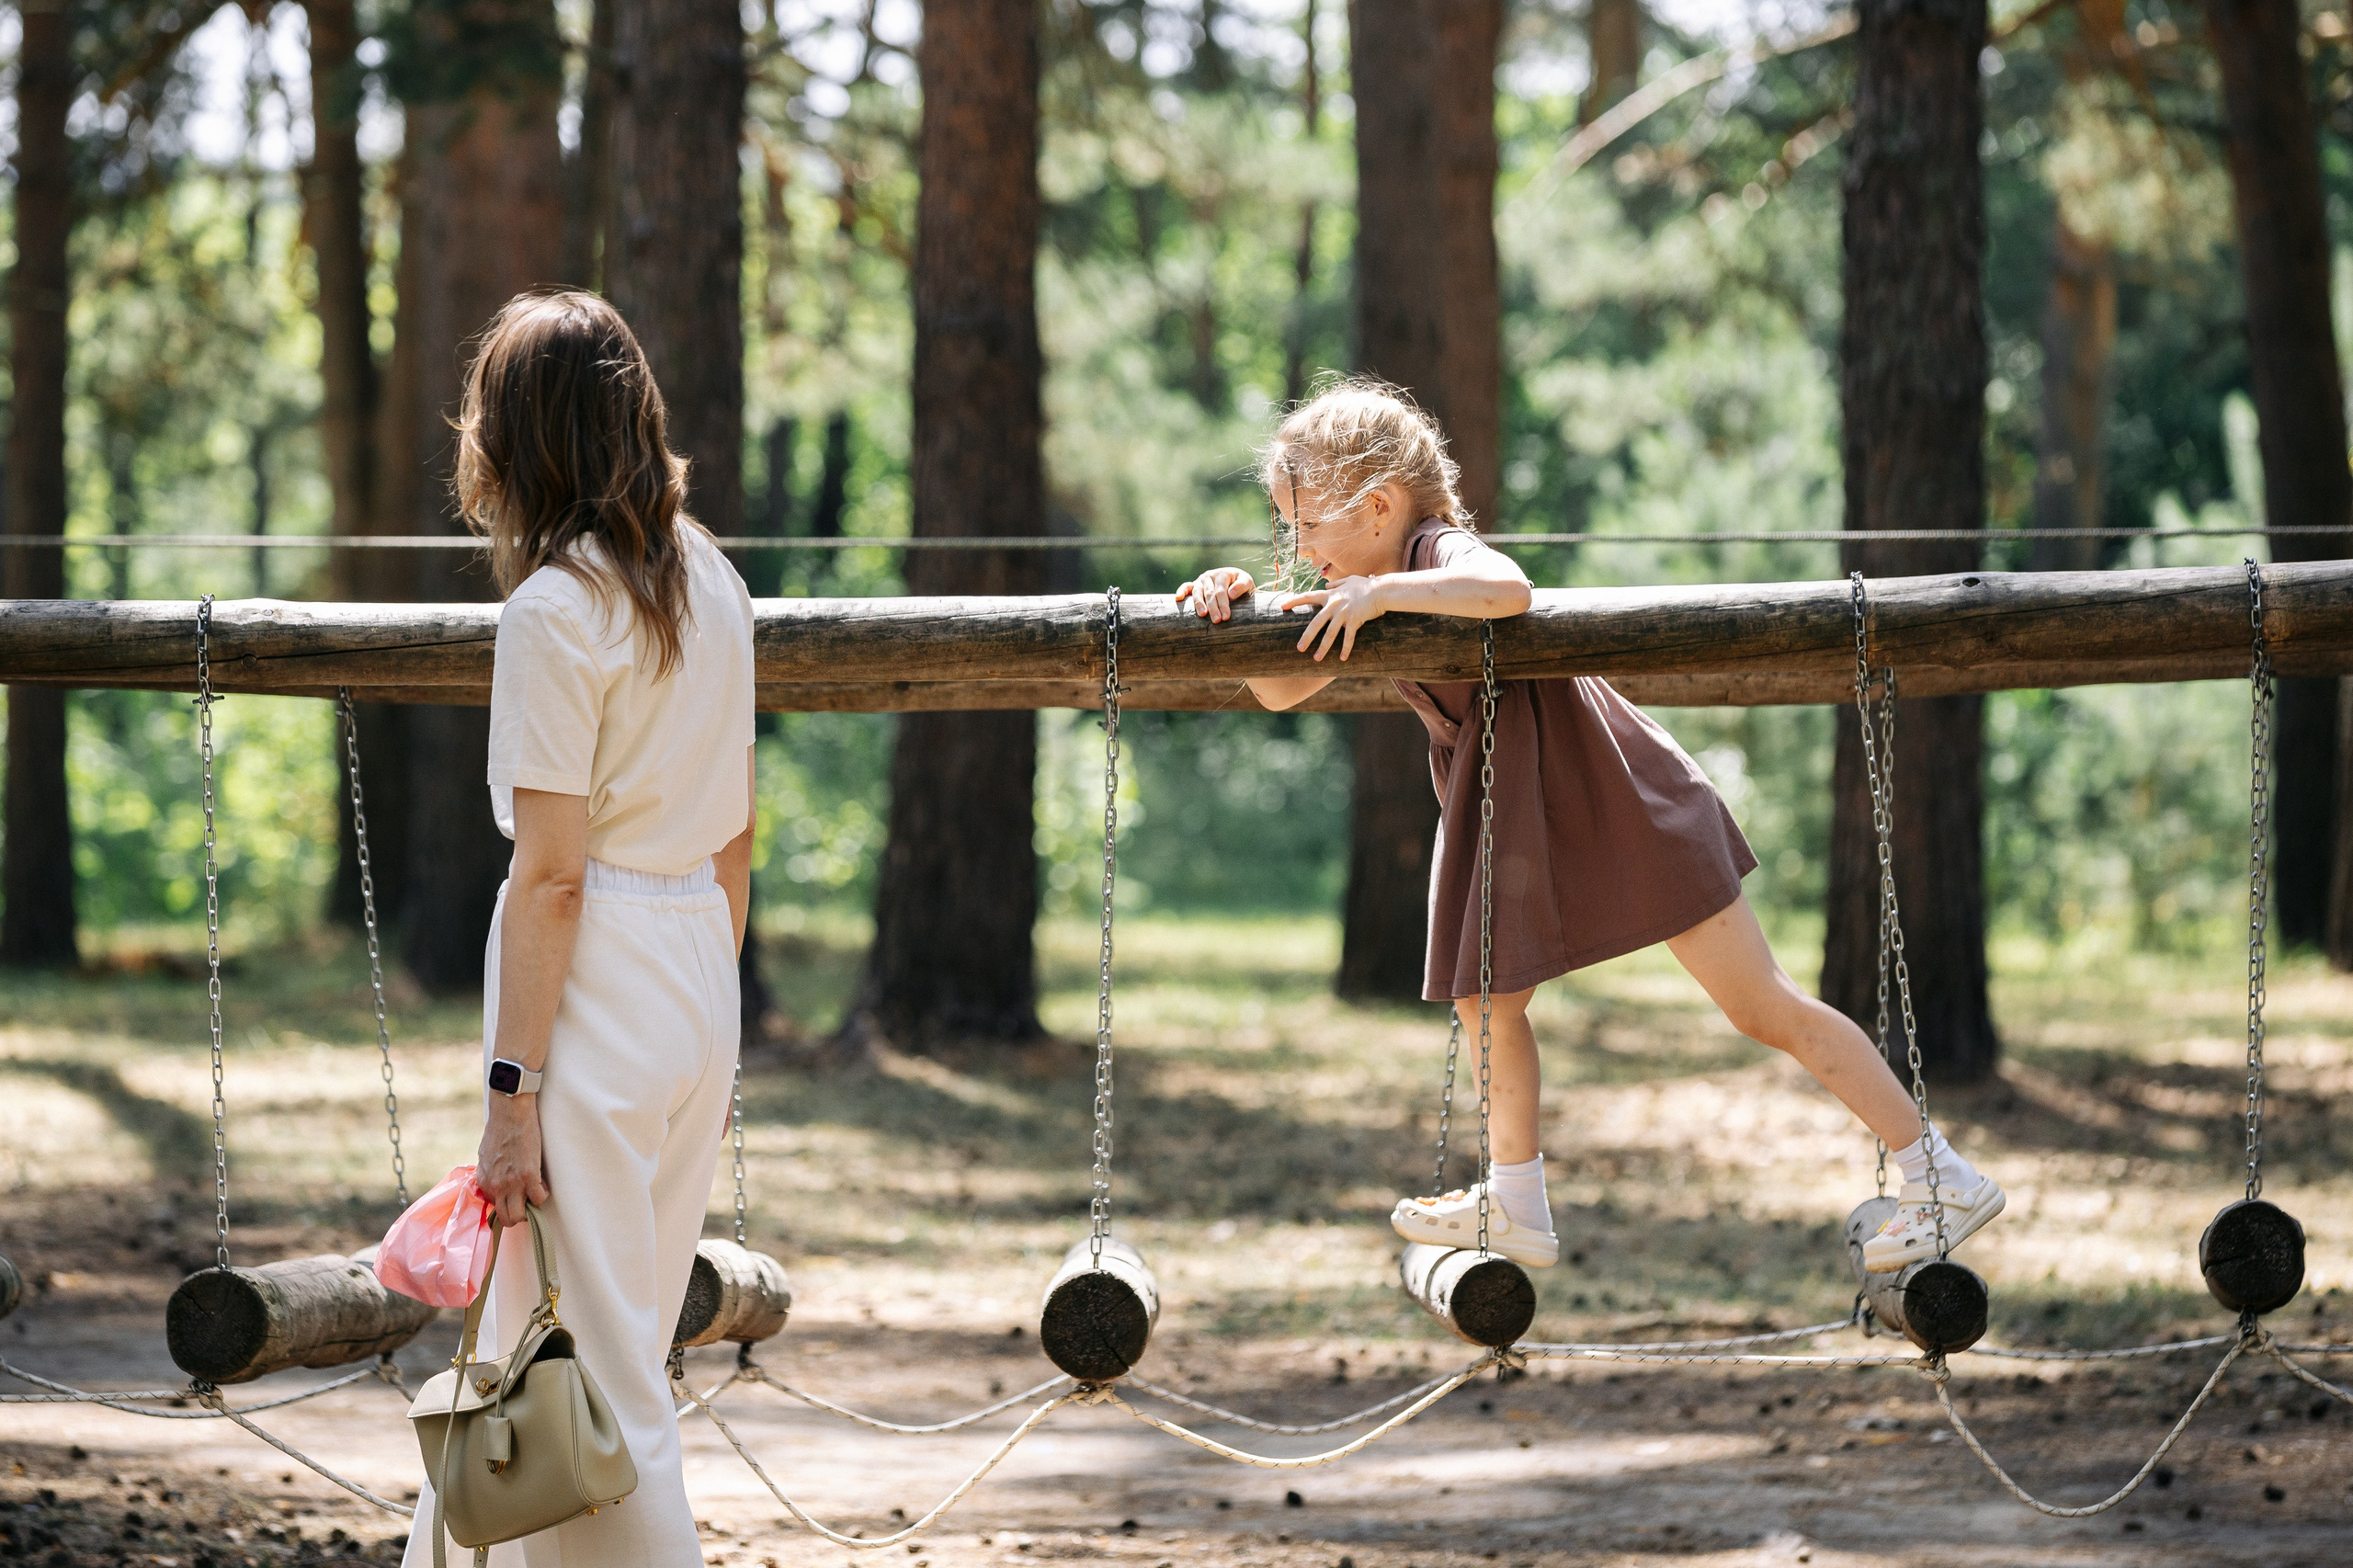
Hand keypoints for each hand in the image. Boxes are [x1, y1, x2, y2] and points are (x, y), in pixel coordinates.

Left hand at [477, 1096, 550, 1227]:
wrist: (509, 1114)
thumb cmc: (499, 1129)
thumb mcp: (485, 1156)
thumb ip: (490, 1173)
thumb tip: (497, 1181)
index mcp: (484, 1181)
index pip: (495, 1208)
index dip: (508, 1203)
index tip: (515, 1196)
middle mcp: (496, 1186)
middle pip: (507, 1218)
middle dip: (518, 1214)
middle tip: (526, 1201)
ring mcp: (512, 1183)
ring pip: (519, 1216)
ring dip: (530, 1208)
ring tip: (535, 1194)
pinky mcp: (529, 1176)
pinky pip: (539, 1198)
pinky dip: (543, 1194)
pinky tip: (542, 1183)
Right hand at [1175, 566, 1255, 622]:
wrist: (1236, 583)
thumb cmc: (1241, 585)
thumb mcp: (1247, 583)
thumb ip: (1242, 585)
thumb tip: (1231, 594)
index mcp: (1222, 574)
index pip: (1221, 591)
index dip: (1223, 604)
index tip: (1226, 617)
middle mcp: (1210, 576)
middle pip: (1210, 593)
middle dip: (1213, 608)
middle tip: (1217, 620)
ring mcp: (1201, 581)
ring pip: (1198, 592)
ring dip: (1199, 604)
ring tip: (1202, 614)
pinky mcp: (1194, 585)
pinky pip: (1186, 587)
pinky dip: (1181, 591)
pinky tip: (1178, 598)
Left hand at [1281, 576, 1385, 661]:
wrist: (1381, 590)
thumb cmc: (1366, 585)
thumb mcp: (1349, 581)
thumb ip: (1336, 584)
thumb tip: (1326, 587)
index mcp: (1330, 595)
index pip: (1308, 596)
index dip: (1294, 601)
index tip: (1282, 606)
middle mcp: (1334, 604)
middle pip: (1316, 622)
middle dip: (1306, 637)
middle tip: (1299, 649)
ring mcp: (1344, 613)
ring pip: (1330, 633)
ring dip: (1323, 647)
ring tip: (1316, 659)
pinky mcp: (1355, 620)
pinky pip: (1348, 637)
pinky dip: (1346, 648)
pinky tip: (1343, 659)